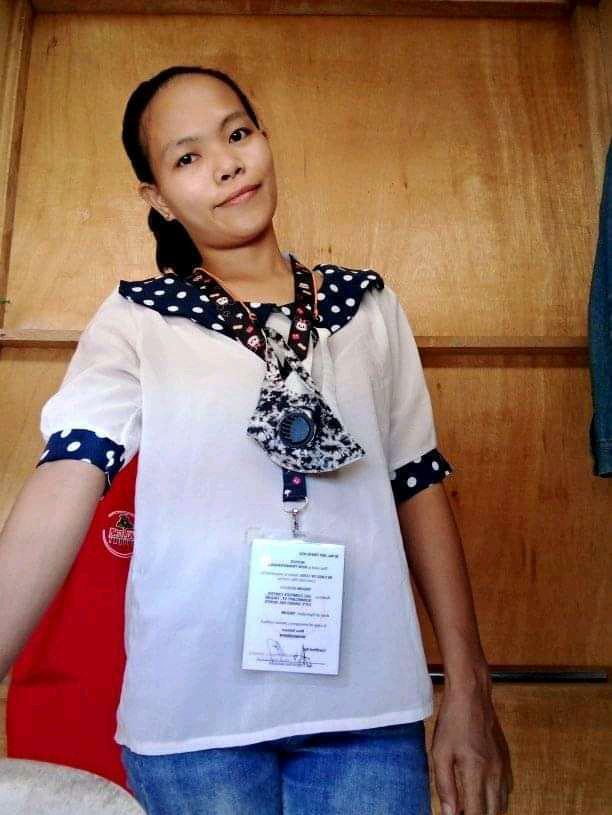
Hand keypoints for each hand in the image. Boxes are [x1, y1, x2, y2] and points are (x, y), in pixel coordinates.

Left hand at [431, 681, 512, 814]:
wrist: (471, 695)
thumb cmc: (452, 722)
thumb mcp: (439, 753)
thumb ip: (445, 786)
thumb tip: (450, 813)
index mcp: (476, 772)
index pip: (477, 814)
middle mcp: (495, 773)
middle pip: (494, 813)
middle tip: (462, 811)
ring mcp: (504, 766)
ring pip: (503, 804)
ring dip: (489, 810)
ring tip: (471, 805)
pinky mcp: (507, 759)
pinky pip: (508, 789)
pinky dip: (497, 798)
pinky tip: (483, 791)